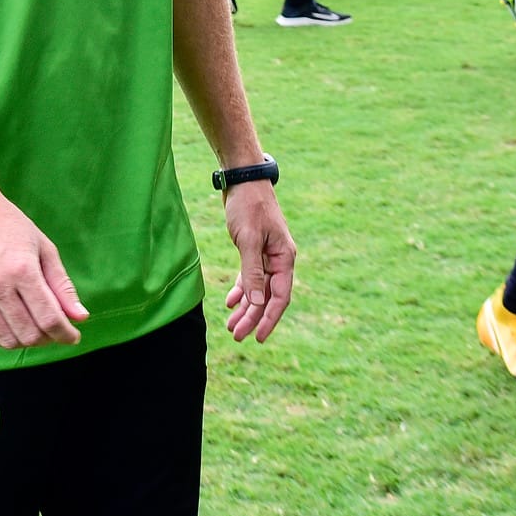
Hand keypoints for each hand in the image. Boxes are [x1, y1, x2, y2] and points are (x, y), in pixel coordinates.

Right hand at [0, 191, 88, 348]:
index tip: (74, 336)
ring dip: (27, 341)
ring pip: (7, 340)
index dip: (66, 334)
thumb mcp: (44, 248)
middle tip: (55, 329)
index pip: (49, 318)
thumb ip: (62, 285)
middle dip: (48, 339)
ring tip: (36, 327)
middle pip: (29, 334)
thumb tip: (81, 317)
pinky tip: (15, 326)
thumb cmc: (11, 225)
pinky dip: (4, 338)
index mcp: (23, 269)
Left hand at [221, 182, 294, 341]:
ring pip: (258, 289)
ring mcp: (267, 255)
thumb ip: (251, 272)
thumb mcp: (248, 239)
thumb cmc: (248, 206)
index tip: (257, 336)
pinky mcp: (254, 250)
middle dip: (253, 317)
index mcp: (285, 257)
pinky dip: (241, 290)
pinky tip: (230, 303)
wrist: (243, 179)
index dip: (269, 318)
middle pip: (268, 296)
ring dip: (246, 308)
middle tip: (236, 336)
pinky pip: (250, 277)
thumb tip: (255, 303)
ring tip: (232, 326)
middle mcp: (279, 259)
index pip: (280, 296)